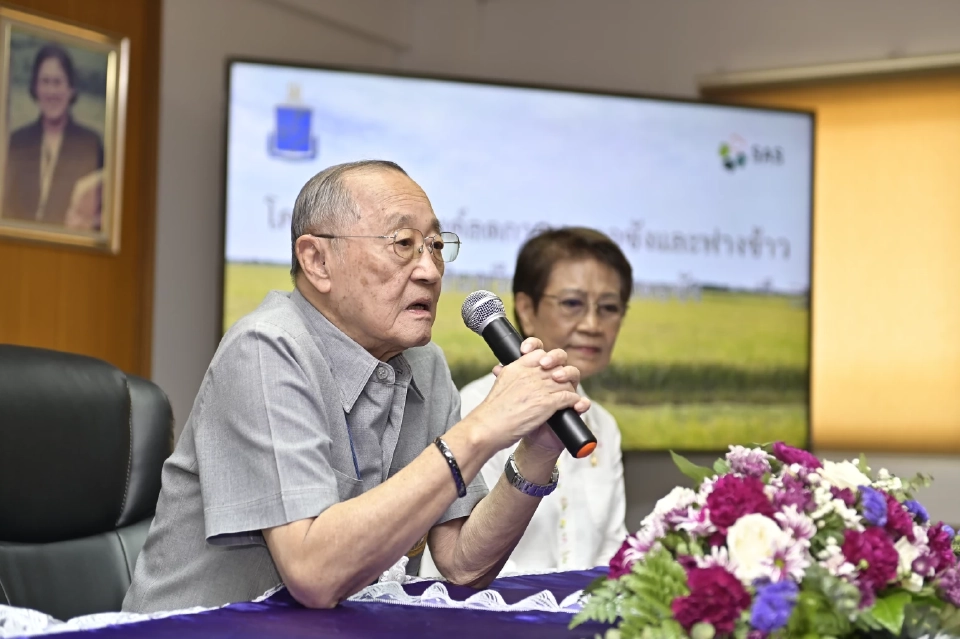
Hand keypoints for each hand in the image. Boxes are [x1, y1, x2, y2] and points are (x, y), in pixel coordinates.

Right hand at [469, 337, 588, 454]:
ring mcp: (540, 388)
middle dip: (563, 372)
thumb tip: (500, 368)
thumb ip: (505, 373)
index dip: (547, 357)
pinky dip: (573, 401)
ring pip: (566, 381)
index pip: (539, 351)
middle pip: (557, 364)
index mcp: (517, 367)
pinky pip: (569, 396)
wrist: (488, 427)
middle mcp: (530, 374)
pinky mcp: (547, 403)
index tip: (547, 365)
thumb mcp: (498, 384)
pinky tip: (572, 405)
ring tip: (568, 396)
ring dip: (569, 389)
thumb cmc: (492, 411)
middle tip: (561, 380)